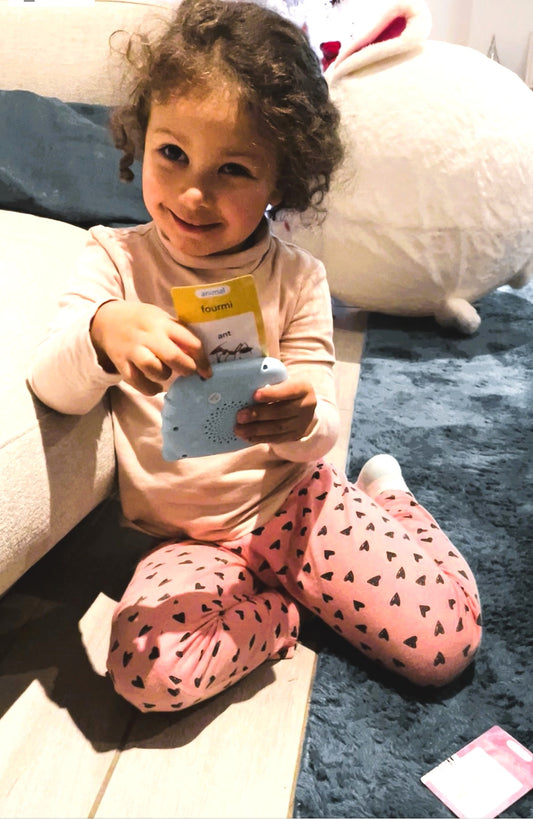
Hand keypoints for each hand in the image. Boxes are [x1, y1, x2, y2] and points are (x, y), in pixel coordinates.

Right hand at [90, 300, 211, 394]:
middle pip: (172, 357)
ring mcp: (133, 350)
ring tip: (164, 373)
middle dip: (186, 369)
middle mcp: (148, 336)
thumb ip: (178, 333)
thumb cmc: (142, 321)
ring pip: (153, 369)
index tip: (207, 372)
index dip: (201, 359)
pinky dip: (149, 388)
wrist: (106, 320)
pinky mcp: (121, 363)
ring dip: (164, 376)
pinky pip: (137, 382)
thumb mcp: (161, 318)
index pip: (189, 341)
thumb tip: (200, 356)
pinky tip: (155, 386)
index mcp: (163, 323)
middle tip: (188, 372)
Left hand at [234, 378, 316, 444]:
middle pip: (281, 412)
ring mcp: (302, 423)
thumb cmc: (286, 390)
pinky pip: (277, 438)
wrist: (303, 406)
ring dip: (256, 429)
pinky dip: (260, 438)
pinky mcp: (295, 435)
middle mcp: (306, 406)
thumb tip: (244, 392)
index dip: (272, 393)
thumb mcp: (283, 382)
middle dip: (258, 415)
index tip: (255, 395)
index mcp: (303, 388)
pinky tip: (248, 436)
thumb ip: (269, 384)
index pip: (288, 391)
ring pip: (277, 428)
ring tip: (239, 429)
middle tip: (240, 416)